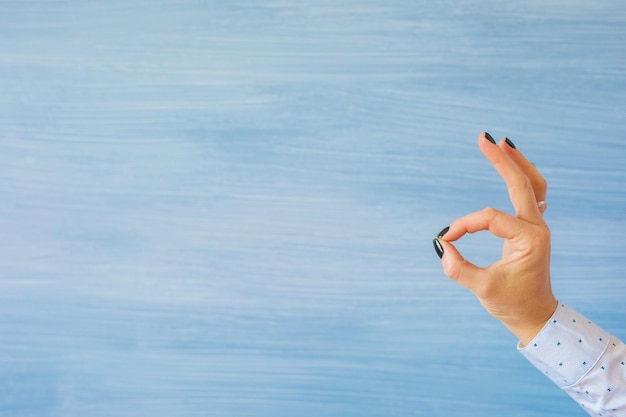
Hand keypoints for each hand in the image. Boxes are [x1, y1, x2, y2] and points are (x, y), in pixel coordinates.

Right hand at [434, 132, 557, 345]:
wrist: (535, 316)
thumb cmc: (512, 304)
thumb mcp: (482, 288)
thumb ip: (457, 267)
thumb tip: (441, 245)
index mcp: (529, 239)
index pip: (489, 218)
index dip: (463, 226)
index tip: (446, 240)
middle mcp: (537, 227)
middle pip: (522, 183)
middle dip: (502, 160)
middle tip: (483, 138)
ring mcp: (537, 226)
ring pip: (533, 184)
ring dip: (518, 163)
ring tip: (502, 142)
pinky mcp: (532, 229)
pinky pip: (531, 195)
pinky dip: (522, 178)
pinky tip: (512, 166)